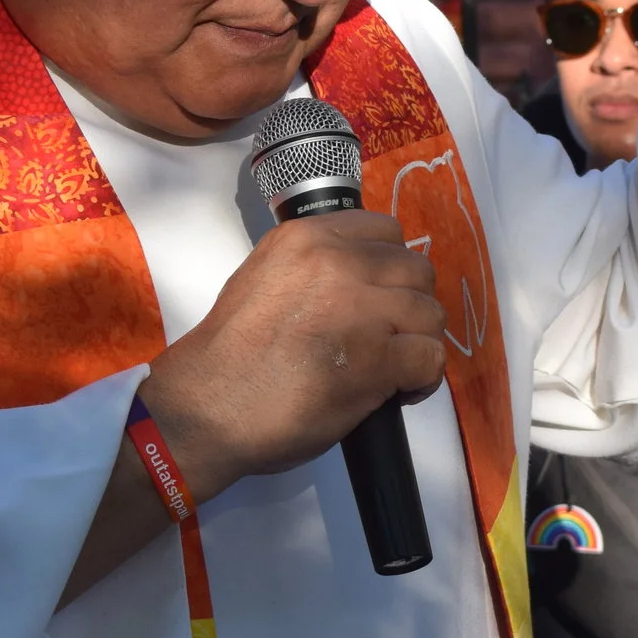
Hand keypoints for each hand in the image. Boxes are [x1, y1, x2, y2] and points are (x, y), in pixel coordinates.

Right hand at [139, 210, 447, 501]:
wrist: (208, 407)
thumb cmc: (230, 358)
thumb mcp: (264, 280)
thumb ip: (313, 270)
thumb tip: (362, 282)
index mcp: (306, 238)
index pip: (384, 230)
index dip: (391, 268)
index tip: (379, 296)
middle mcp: (337, 262)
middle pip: (415, 270)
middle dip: (409, 306)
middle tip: (389, 338)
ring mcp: (360, 308)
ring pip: (430, 313)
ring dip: (418, 343)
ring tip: (394, 370)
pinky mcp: (377, 358)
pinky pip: (430, 356)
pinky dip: (423, 379)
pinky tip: (398, 392)